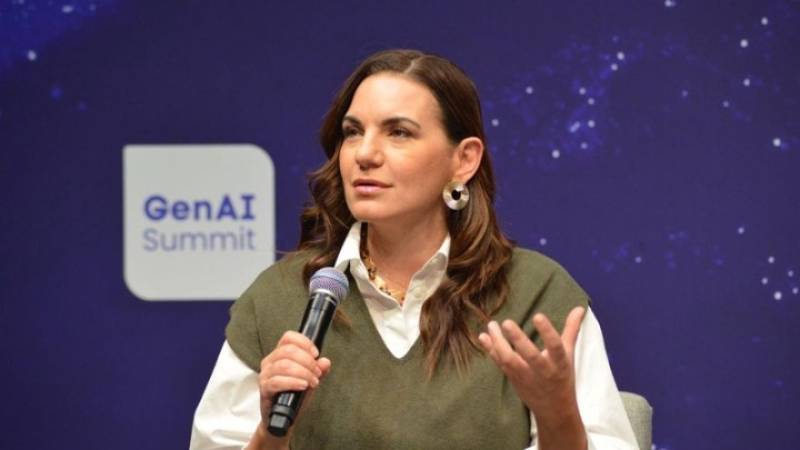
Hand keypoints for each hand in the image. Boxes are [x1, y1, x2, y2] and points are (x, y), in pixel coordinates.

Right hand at [252, 331, 331, 448]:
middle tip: (317, 373)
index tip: (316, 354)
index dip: (304, 342)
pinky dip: (293, 382)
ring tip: (313, 382)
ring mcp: (265, 375)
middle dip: (307, 361)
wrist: (283, 418)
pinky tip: (303, 386)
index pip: (288, 337)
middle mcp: (270, 362)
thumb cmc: (294, 396)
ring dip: (303, 372)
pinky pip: (277, 381)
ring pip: (284, 365)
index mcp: (279, 354)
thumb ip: (319, 370)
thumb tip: (325, 361)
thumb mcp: (310, 379)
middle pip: (288, 351)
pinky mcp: (264, 389)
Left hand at [478, 307, 584, 422]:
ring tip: (492, 325)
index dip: (547, 332)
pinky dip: (490, 350)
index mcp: (559, 363)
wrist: (554, 409)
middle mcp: (543, 370)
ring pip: (510, 361)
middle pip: (530, 356)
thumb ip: (571, 329)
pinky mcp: (513, 379)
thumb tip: (579, 308)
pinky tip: (483, 336)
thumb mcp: (568, 354)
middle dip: (518, 340)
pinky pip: (500, 364)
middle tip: (507, 322)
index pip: (555, 347)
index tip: (537, 316)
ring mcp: (526, 376)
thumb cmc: (561, 376)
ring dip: (498, 343)